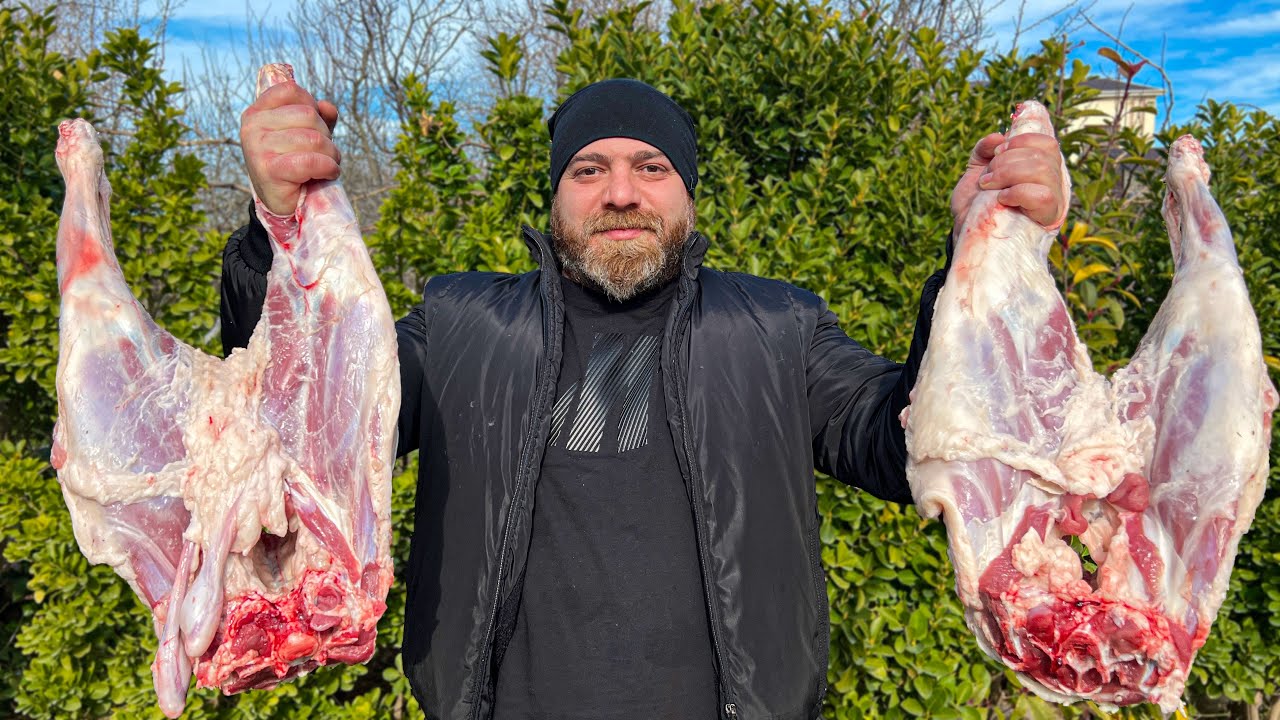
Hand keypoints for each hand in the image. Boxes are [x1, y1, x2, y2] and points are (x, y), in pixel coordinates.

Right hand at [239, 81, 340, 215]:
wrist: (283, 203)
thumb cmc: (295, 165)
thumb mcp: (306, 134)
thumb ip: (318, 117)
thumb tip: (327, 106)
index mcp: (258, 111)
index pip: (291, 91)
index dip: (312, 107)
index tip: (314, 128)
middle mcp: (252, 126)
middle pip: (308, 115)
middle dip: (326, 135)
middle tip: (324, 153)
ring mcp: (257, 147)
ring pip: (314, 139)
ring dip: (331, 155)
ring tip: (327, 165)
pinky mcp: (268, 169)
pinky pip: (311, 161)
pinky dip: (328, 168)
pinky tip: (328, 174)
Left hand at [950, 131, 1067, 233]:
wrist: (966, 231)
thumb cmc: (976, 202)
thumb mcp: (976, 169)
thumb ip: (985, 149)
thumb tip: (998, 137)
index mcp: (1040, 167)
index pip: (1047, 143)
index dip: (1021, 141)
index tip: (997, 152)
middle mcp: (1052, 181)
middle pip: (1042, 155)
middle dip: (1006, 161)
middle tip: (987, 178)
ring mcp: (1053, 200)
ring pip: (1043, 170)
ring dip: (1008, 174)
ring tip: (989, 186)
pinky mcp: (1048, 217)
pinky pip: (1043, 195)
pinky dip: (1018, 192)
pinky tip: (1002, 198)